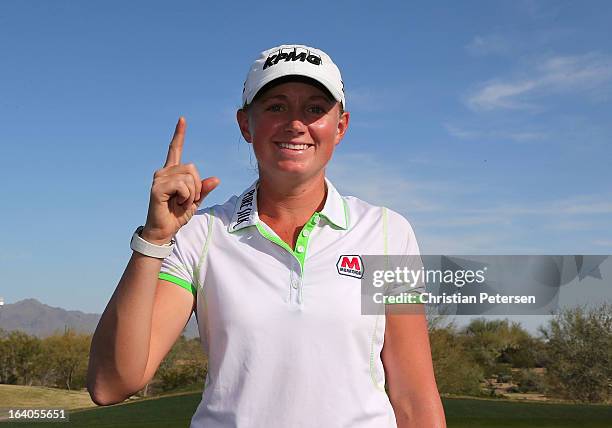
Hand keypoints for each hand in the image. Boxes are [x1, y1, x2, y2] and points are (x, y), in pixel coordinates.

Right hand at [141, 117, 218, 243]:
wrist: (164, 230)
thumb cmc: (176, 215)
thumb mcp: (195, 201)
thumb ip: (204, 189)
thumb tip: (216, 179)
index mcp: (172, 173)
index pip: (176, 149)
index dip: (179, 134)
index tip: (182, 119)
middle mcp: (164, 171)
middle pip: (192, 168)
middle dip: (197, 186)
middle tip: (188, 199)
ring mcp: (159, 178)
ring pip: (189, 177)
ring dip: (191, 194)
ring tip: (181, 202)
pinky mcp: (157, 187)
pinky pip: (182, 185)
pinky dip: (185, 196)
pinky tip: (176, 203)